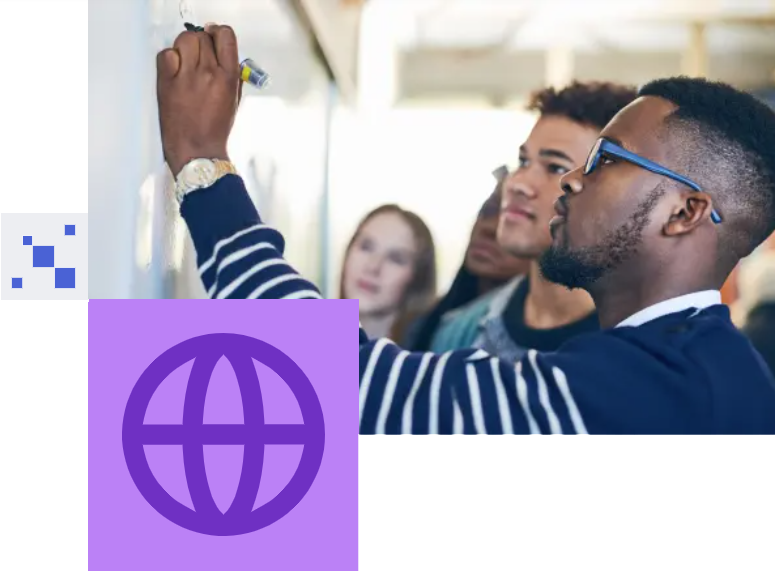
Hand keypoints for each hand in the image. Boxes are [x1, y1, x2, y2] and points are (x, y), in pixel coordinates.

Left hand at [156, 23, 243, 176]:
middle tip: (198, 56)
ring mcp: (186, 77)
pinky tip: (174, 72)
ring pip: (184, 40)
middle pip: (202, 36)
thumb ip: (232, 76)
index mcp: (228, 77)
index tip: (213, 36)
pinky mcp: (167, 82)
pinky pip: (166, 54)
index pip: (225, 36)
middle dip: (201, 43)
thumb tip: (224, 56)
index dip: (217, 33)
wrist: (197, 151)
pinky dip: (169, 59)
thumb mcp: (234, 101)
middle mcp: (208, 73)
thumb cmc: (215, 130)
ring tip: (185, 63)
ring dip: (185, 47)